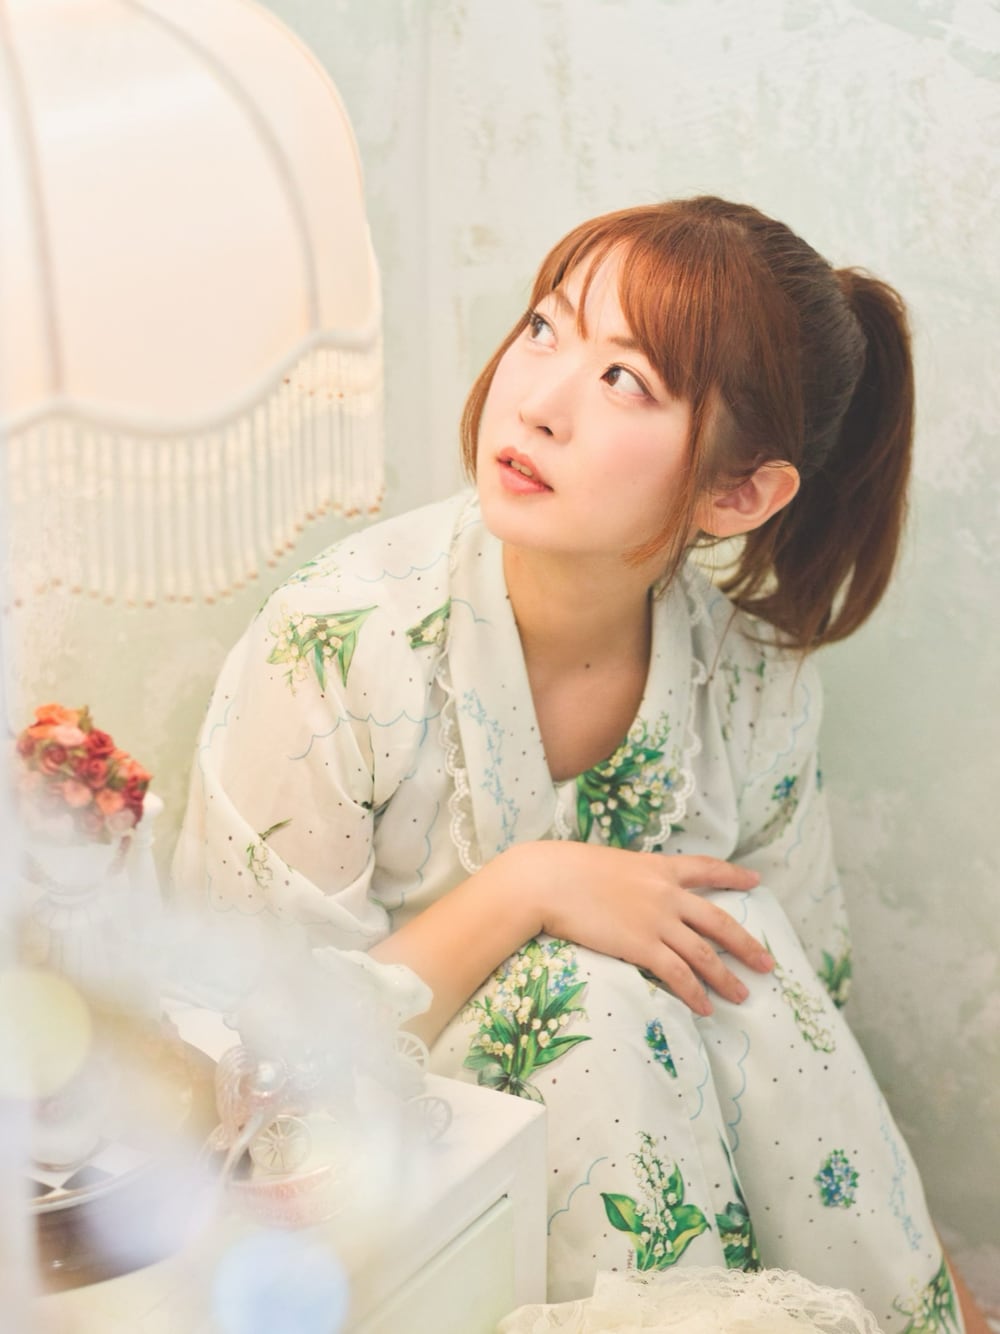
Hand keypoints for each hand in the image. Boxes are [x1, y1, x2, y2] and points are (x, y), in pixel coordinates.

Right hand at [513, 841, 771, 1015]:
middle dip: (747, 944)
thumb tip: (631, 889)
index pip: (706, 868)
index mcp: (658, 867)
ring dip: (726, 977)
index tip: (755, 881)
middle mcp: (666, 894)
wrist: (548, 880)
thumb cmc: (566, 869)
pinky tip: (705, 1007)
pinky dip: (694, 993)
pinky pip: (678, 974)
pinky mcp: (642, 946)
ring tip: (743, 994)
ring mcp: (657, 921)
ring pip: (705, 954)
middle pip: (719, 922)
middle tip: (767, 963)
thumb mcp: (609, 863)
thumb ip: (630, 877)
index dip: (733, 876)